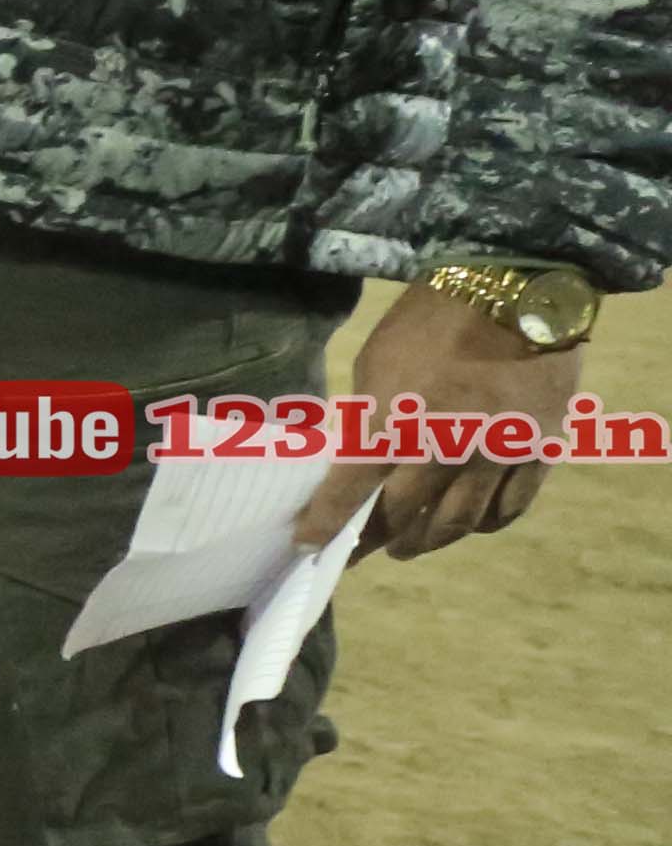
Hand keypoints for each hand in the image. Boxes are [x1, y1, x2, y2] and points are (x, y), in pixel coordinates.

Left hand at [292, 280, 588, 558]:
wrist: (512, 294)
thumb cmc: (429, 324)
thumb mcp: (376, 366)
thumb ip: (368, 418)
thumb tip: (354, 458)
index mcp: (395, 424)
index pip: (350, 491)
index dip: (326, 523)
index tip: (307, 545)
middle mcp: (446, 451)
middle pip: (407, 515)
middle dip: (379, 538)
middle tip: (362, 551)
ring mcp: (498, 455)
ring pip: (461, 522)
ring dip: (430, 540)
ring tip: (409, 547)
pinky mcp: (539, 451)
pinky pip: (510, 507)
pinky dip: (485, 523)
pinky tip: (470, 526)